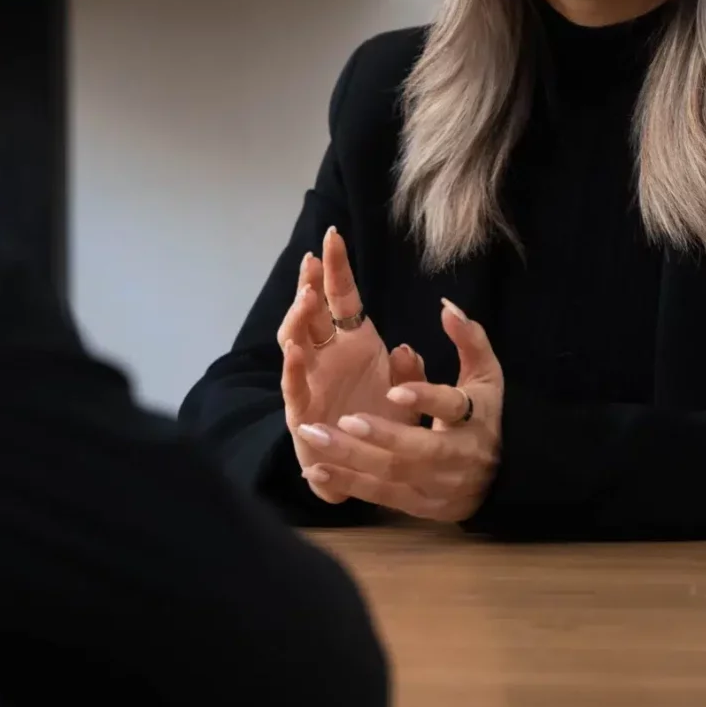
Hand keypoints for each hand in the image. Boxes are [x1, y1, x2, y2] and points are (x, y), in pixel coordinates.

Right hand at [277, 228, 426, 501]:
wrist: (372, 470)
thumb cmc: (386, 422)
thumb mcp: (409, 394)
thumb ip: (410, 371)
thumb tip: (407, 348)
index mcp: (354, 343)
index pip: (342, 298)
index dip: (337, 269)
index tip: (333, 236)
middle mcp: (327, 356)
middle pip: (312, 312)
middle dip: (310, 285)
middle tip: (312, 261)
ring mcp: (311, 380)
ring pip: (296, 342)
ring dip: (298, 319)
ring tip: (306, 297)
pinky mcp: (302, 410)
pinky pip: (296, 386)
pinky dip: (295, 368)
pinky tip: (297, 350)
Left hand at [295, 298, 503, 523]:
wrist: (501, 480)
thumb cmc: (484, 416)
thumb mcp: (487, 377)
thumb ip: (470, 341)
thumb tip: (447, 307)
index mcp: (474, 419)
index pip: (451, 409)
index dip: (424, 400)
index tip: (393, 389)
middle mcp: (456, 456)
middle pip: (415, 449)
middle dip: (378, 435)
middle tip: (341, 418)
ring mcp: (436, 486)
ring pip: (391, 474)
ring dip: (349, 458)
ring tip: (313, 435)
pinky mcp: (418, 504)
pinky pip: (379, 495)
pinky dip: (346, 482)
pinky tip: (315, 469)